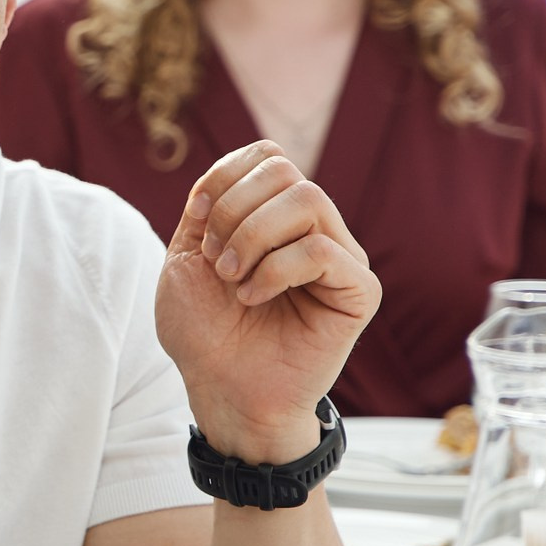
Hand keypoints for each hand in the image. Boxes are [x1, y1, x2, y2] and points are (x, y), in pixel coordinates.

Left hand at [154, 141, 378, 462]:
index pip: (267, 156)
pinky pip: (323, 250)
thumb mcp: (187, 256)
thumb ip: (208, 206)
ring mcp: (340, 257)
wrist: (221, 389)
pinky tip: (254, 298)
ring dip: (253, 237)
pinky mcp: (358, 291)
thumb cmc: (204, 330)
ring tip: (233, 279)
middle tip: (216, 260)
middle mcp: (313, 229)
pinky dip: (276, 270)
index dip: (224, 178)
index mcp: (274, 215)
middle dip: (234, 210)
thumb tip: (232, 173)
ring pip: (307, 200)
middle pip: (285, 171)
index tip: (196, 222)